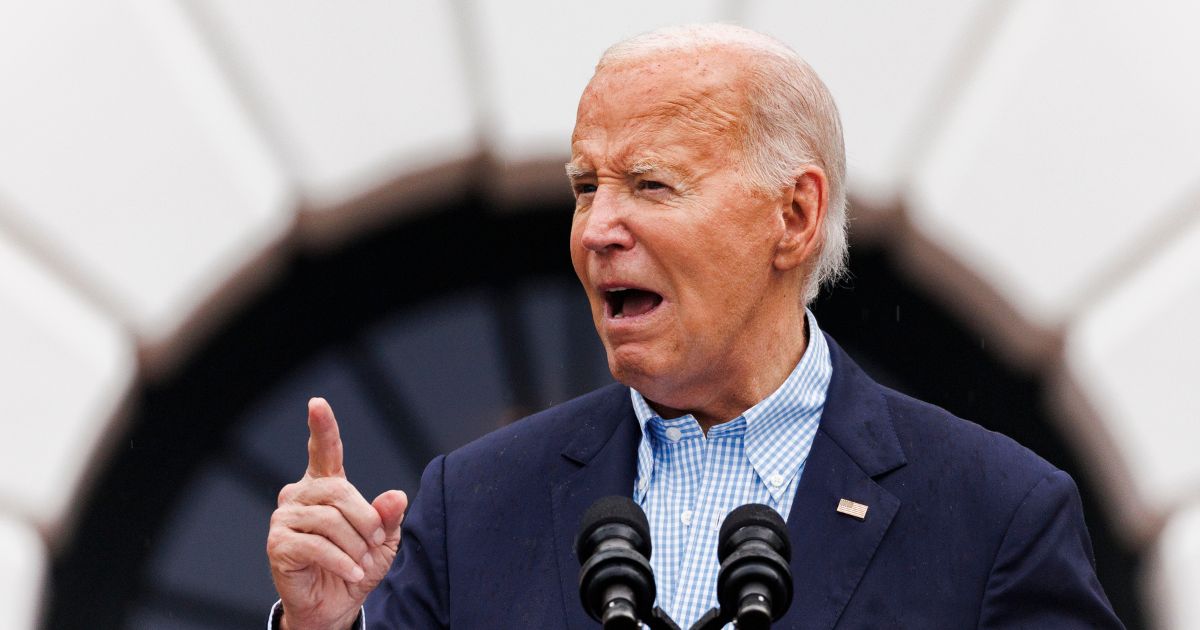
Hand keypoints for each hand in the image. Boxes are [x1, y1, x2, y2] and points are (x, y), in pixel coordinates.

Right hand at [267, 398, 407, 629]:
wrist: (333, 606)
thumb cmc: (356, 566)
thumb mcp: (383, 541)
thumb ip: (388, 517)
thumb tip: (397, 496)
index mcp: (325, 486)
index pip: (323, 451)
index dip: (322, 427)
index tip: (317, 403)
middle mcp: (300, 495)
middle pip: (340, 492)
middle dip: (366, 520)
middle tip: (377, 543)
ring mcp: (285, 518)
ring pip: (330, 520)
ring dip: (356, 545)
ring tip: (363, 563)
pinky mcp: (278, 544)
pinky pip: (316, 545)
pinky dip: (341, 561)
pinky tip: (353, 573)